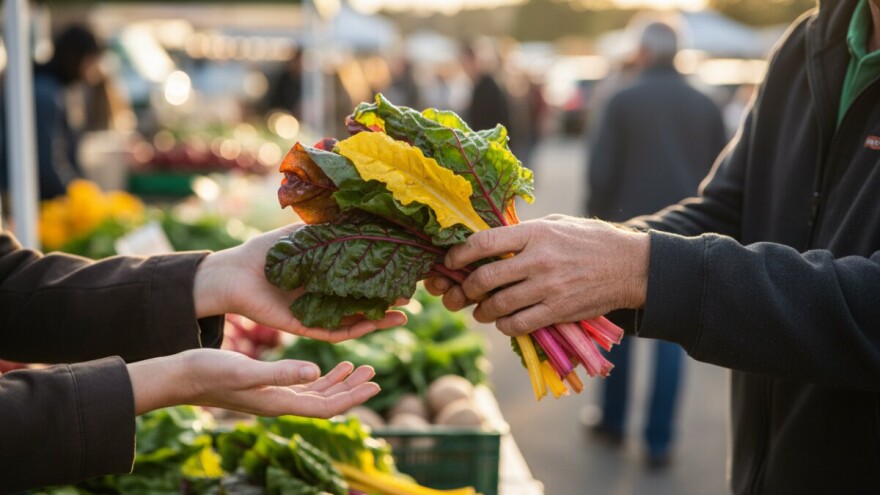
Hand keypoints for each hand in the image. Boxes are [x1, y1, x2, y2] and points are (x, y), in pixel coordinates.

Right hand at [128, 348, 379, 416]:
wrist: (180, 376)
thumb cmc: (208, 372)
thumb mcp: (245, 370)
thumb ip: (280, 373)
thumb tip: (315, 372)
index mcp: (279, 402)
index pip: (326, 407)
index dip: (353, 398)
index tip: (376, 386)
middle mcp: (280, 402)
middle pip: (326, 401)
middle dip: (353, 389)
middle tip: (376, 373)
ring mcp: (273, 395)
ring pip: (316, 393)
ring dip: (340, 382)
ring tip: (362, 367)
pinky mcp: (267, 385)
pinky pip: (303, 385)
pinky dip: (321, 376)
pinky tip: (330, 365)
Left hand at [194, 224, 406, 341]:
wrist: (234, 274)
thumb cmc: (267, 252)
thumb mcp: (304, 234)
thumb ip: (331, 227)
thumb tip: (365, 211)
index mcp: (330, 274)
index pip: (366, 276)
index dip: (388, 274)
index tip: (410, 268)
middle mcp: (329, 295)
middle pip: (368, 301)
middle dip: (392, 298)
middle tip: (413, 292)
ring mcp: (321, 313)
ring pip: (359, 320)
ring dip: (383, 318)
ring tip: (405, 313)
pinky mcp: (309, 327)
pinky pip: (339, 332)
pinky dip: (360, 329)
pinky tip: (378, 322)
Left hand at [443, 215, 649, 335]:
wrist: (629, 266)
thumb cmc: (589, 240)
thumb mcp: (556, 224)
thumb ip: (523, 232)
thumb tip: (488, 240)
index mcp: (535, 233)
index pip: (484, 242)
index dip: (459, 254)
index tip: (451, 261)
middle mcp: (538, 260)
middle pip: (484, 278)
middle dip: (466, 288)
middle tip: (465, 290)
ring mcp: (548, 288)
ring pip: (497, 306)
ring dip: (481, 311)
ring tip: (481, 309)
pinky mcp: (557, 311)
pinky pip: (518, 324)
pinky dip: (504, 325)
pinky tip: (504, 320)